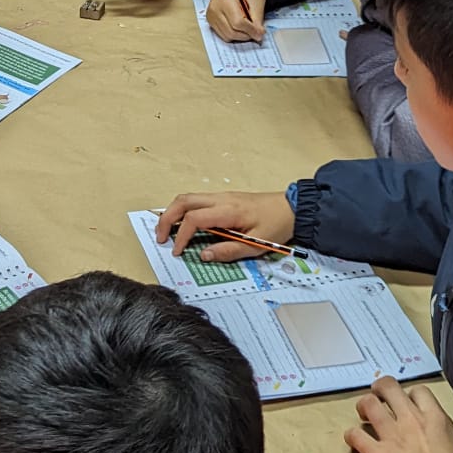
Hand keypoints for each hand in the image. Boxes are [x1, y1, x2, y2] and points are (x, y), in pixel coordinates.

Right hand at [155, 190, 295, 260]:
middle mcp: (221, 199)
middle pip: (183, 201)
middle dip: (167, 218)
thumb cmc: (277, 225)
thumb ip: (229, 251)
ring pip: (188, 198)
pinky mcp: (224, 199)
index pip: (194, 219)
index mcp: (228, 210)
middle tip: (159, 238)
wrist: (292, 208)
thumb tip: (203, 255)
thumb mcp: (256, 245)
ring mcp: (222, 196)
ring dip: (173, 213)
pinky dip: (184, 211)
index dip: (181, 236)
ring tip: (166, 232)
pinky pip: (197, 201)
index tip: (177, 252)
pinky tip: (183, 225)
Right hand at [205, 0, 265, 42]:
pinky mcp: (210, 21)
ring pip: (228, 36)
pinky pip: (224, 35)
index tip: (260, 33)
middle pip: (232, 32)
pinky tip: (239, 26)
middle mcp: (215, 8)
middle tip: (256, 31)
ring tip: (248, 27)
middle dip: (247, 35)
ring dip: (241, 36)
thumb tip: (258, 35)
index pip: (238, 22)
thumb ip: (258, 18)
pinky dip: (234, 35)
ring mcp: (211, 16)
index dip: (251, 30)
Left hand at [345, 377, 452, 452]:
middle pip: (388, 387)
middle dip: (380, 389)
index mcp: (436, 418)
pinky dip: (351, 436)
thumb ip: (447, 436)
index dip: (409, 395)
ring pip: (368, 404)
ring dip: (363, 407)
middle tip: (378, 397)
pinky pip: (355, 435)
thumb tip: (442, 438)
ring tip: (364, 415)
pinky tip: (354, 441)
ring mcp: (393, 436)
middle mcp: (412, 420)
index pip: (417, 391)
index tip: (407, 403)